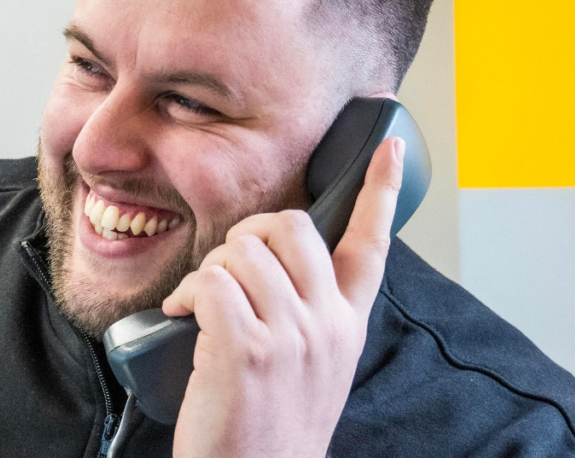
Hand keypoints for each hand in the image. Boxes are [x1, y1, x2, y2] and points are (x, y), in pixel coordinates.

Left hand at [162, 137, 404, 456]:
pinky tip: (184, 316)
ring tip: (202, 305)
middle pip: (292, 227)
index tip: (391, 149)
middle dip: (249, 233)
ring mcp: (291, 335)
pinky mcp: (247, 348)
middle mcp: (328, 324)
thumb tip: (276, 264)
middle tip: (228, 268)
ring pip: (244, 251)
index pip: (371, 244)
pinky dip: (187, 292)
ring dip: (211, 268)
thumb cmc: (271, 425)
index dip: (381, 191)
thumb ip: (311, 313)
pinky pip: (211, 282)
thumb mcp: (314, 366)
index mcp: (347, 324)